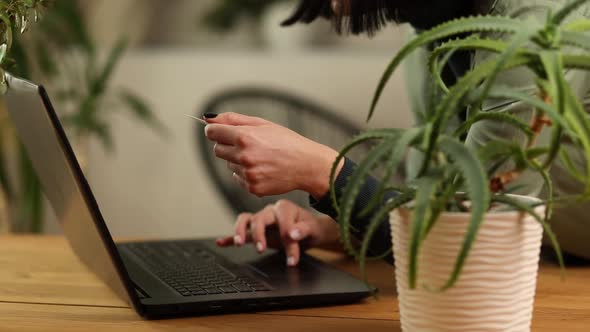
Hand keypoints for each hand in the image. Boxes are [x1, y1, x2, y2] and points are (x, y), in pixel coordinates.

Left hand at [204, 112, 343, 198]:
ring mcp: (248, 174)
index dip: (216, 131)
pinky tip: (263, 169)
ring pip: (229, 165)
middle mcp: (244, 156)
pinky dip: (246, 174)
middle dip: (227, 145)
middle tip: (246, 144)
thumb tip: (208, 118)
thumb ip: (233, 119)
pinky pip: (238, 178)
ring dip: (238, 160)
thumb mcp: (262, 124)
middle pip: (218, 150)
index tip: (220, 131)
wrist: (306, 164)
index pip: (212, 132)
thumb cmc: (286, 141)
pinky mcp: (252, 187)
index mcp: (245, 137)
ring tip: (260, 157)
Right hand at [216, 200, 340, 265]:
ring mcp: (261, 220)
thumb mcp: (312, 229)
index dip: (288, 242)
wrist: (308, 230)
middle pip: (259, 219)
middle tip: (261, 249)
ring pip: (246, 220)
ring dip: (240, 230)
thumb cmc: (309, 227)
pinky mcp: (256, 230)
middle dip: (259, 234)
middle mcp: (270, 211)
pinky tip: (221, 242)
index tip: (292, 259)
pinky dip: (231, 237)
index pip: (283, 224)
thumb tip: (293, 233)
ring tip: (239, 242)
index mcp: (284, 208)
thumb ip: (303, 230)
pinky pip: (241, 231)